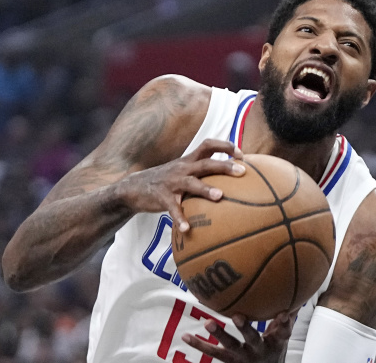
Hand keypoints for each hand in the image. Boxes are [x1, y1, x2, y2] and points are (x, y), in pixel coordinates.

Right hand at [116, 138, 244, 231]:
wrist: (133, 188)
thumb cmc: (167, 180)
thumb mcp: (183, 171)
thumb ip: (202, 171)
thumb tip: (230, 177)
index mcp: (189, 161)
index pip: (208, 145)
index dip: (225, 146)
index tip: (241, 154)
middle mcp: (182, 168)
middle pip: (205, 163)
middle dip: (224, 166)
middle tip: (242, 172)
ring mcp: (172, 182)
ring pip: (191, 183)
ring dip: (205, 189)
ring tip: (220, 197)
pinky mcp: (161, 197)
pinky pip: (172, 208)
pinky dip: (179, 218)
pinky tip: (187, 229)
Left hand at [183, 312, 295, 362]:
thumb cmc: (273, 351)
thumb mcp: (283, 338)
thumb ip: (286, 320)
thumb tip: (296, 298)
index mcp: (273, 344)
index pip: (281, 333)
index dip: (283, 324)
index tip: (283, 313)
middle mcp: (256, 351)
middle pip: (252, 339)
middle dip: (245, 328)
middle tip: (238, 316)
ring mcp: (240, 358)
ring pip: (229, 347)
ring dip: (219, 335)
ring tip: (208, 323)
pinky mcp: (228, 361)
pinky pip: (212, 353)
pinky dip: (198, 345)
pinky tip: (184, 336)